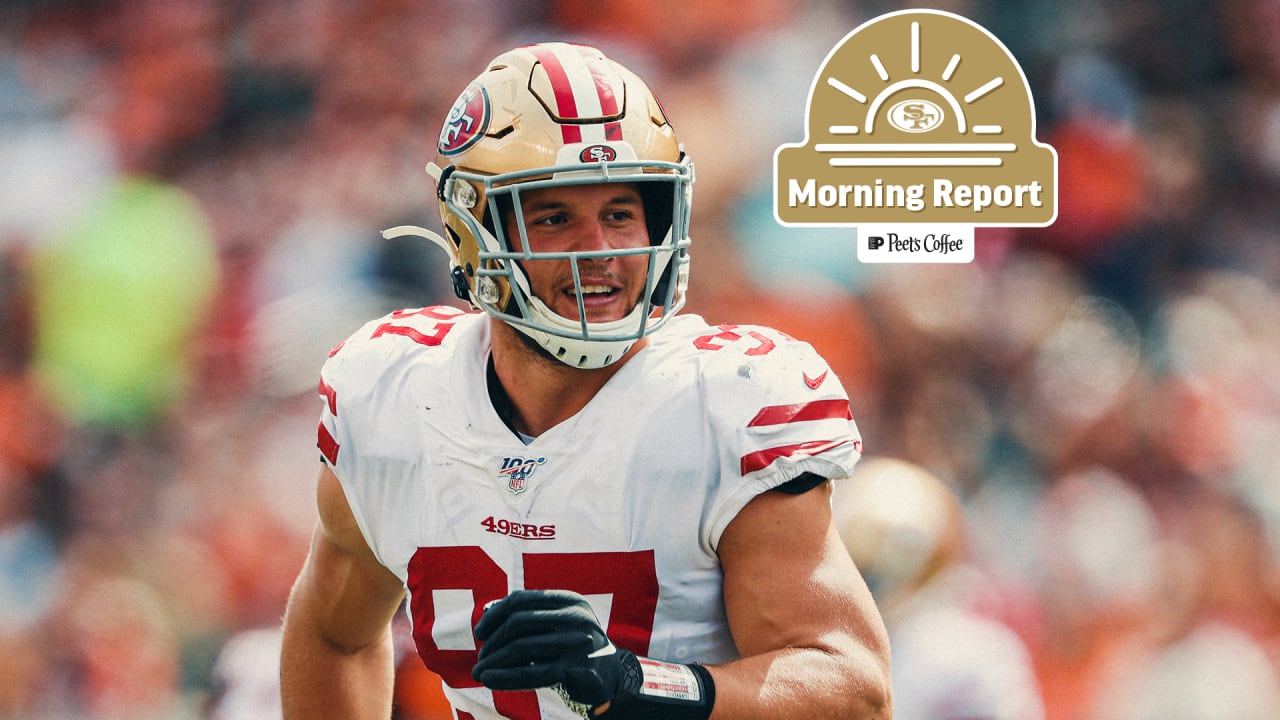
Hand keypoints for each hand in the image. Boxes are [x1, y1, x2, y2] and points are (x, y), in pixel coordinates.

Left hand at [472, 589, 637, 712]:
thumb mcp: (557, 624)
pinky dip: (506, 677)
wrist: (610, 675)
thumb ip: (530, 616)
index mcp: (568, 600)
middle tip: (481, 656)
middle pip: (518, 621)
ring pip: (521, 647)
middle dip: (493, 639)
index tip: (480, 632)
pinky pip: (532, 673)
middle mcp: (575, 616)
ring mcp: (577, 642)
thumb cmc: (574, 647)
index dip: (494, 615)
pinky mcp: (575, 669)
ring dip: (494, 660)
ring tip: (479, 671)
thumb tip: (488, 610)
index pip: (520, 599)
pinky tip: (490, 680)